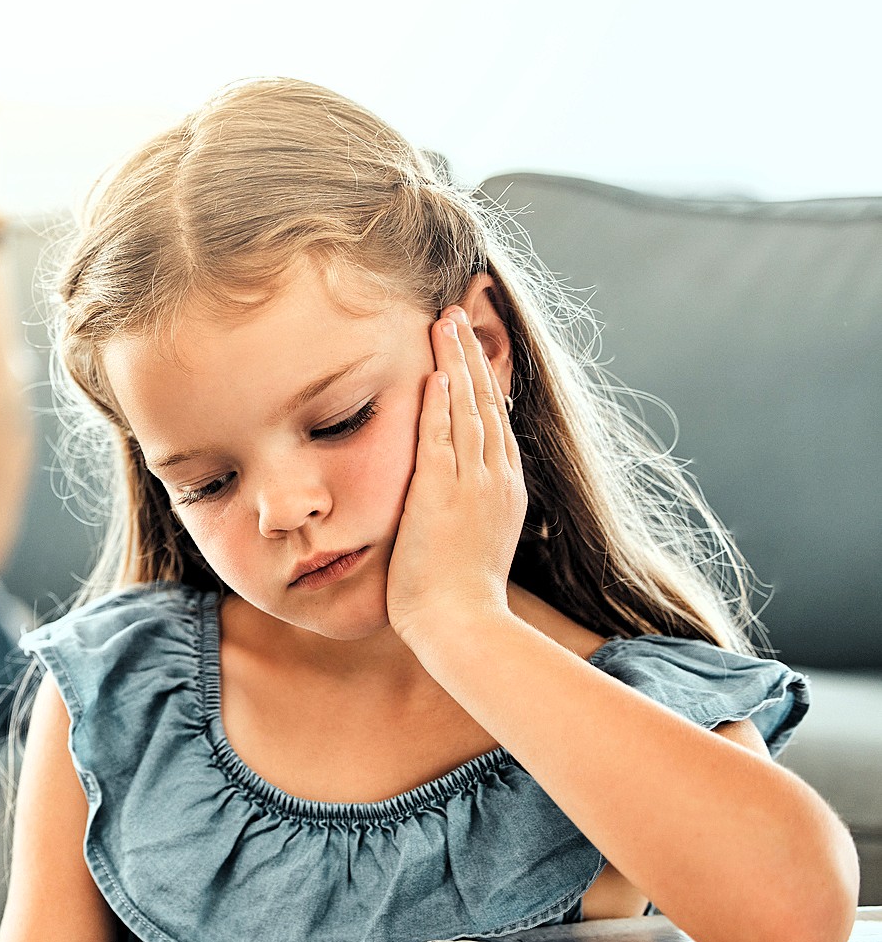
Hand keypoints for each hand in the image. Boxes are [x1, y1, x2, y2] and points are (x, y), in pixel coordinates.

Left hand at [385, 307, 527, 650]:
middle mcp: (497, 480)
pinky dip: (440, 401)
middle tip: (455, 316)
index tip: (469, 351)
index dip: (482, 383)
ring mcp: (474, 484)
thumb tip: (454, 510)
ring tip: (444, 323)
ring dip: (455, 362)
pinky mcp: (444, 493)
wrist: (464, 625)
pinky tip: (434, 370)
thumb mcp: (472, 546)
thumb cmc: (459, 600)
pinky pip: (442, 436)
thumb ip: (467, 517)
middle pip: (486, 404)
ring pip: (468, 408)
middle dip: (470, 356)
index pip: (496, 424)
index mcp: (506, 492)